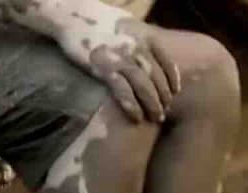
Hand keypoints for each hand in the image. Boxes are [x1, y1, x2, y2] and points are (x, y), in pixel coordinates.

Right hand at [57, 17, 180, 123]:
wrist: (72, 18)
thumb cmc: (98, 22)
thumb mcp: (126, 24)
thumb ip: (139, 36)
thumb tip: (149, 46)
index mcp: (144, 37)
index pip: (166, 62)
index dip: (173, 80)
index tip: (175, 92)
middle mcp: (137, 48)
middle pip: (157, 78)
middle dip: (164, 97)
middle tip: (164, 112)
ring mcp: (122, 59)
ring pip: (145, 87)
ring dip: (153, 105)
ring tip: (156, 118)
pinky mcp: (106, 69)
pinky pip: (124, 92)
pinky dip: (133, 106)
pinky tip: (137, 117)